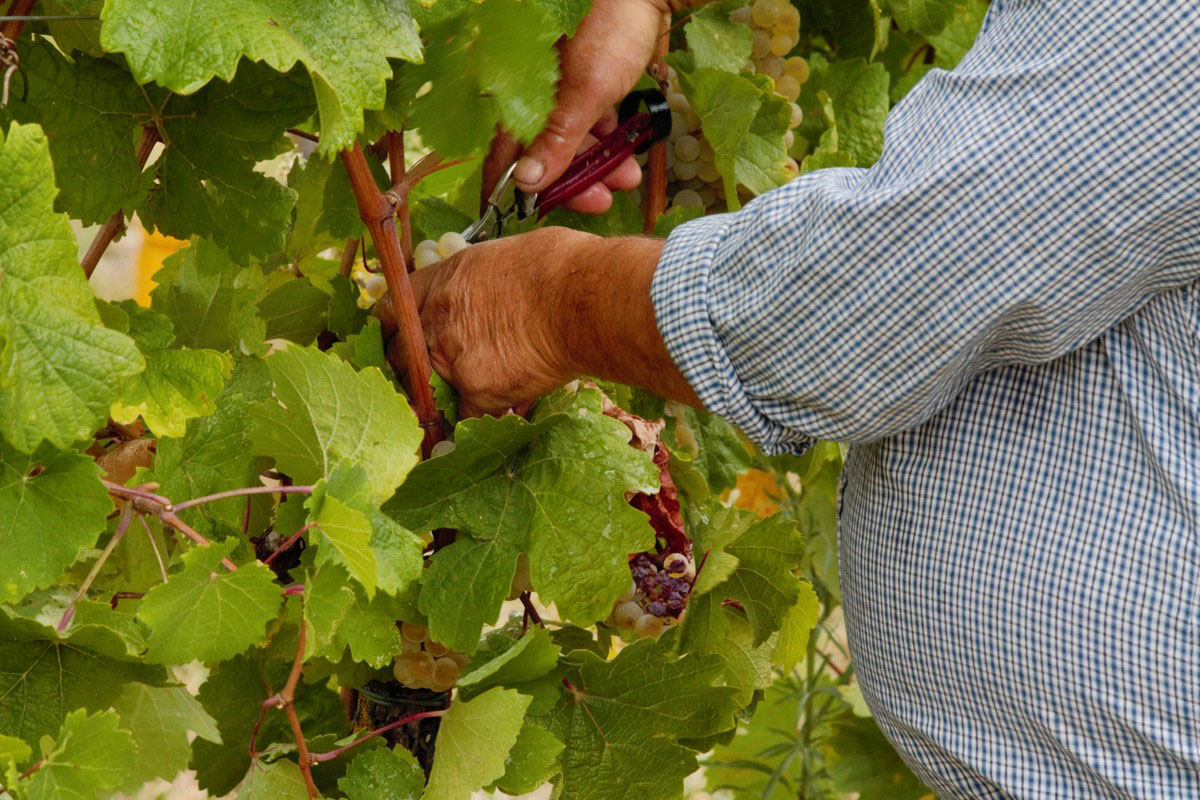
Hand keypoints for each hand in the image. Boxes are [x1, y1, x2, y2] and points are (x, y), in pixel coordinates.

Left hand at [408, 228, 580, 417]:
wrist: (580, 298)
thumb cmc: (557, 266)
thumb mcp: (501, 258)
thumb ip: (478, 283)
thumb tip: (487, 295)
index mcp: (440, 281)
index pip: (390, 311)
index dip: (393, 330)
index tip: (399, 340)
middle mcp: (435, 320)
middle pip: (401, 356)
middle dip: (412, 370)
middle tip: (430, 378)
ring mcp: (452, 358)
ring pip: (429, 392)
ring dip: (442, 398)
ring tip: (461, 402)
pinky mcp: (477, 391)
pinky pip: (466, 417)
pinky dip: (478, 420)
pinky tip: (489, 418)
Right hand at [482, 0, 670, 214]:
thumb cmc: (610, 31)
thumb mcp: (586, 91)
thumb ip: (557, 140)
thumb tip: (527, 184)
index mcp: (516, 96)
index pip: (502, 157)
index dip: (510, 194)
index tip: (516, 224)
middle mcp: (531, 98)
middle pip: (541, 158)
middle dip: (573, 184)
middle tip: (601, 201)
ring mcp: (558, 95)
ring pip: (570, 146)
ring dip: (597, 167)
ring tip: (626, 178)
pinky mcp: (585, 89)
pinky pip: (588, 128)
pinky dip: (605, 144)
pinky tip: (626, 155)